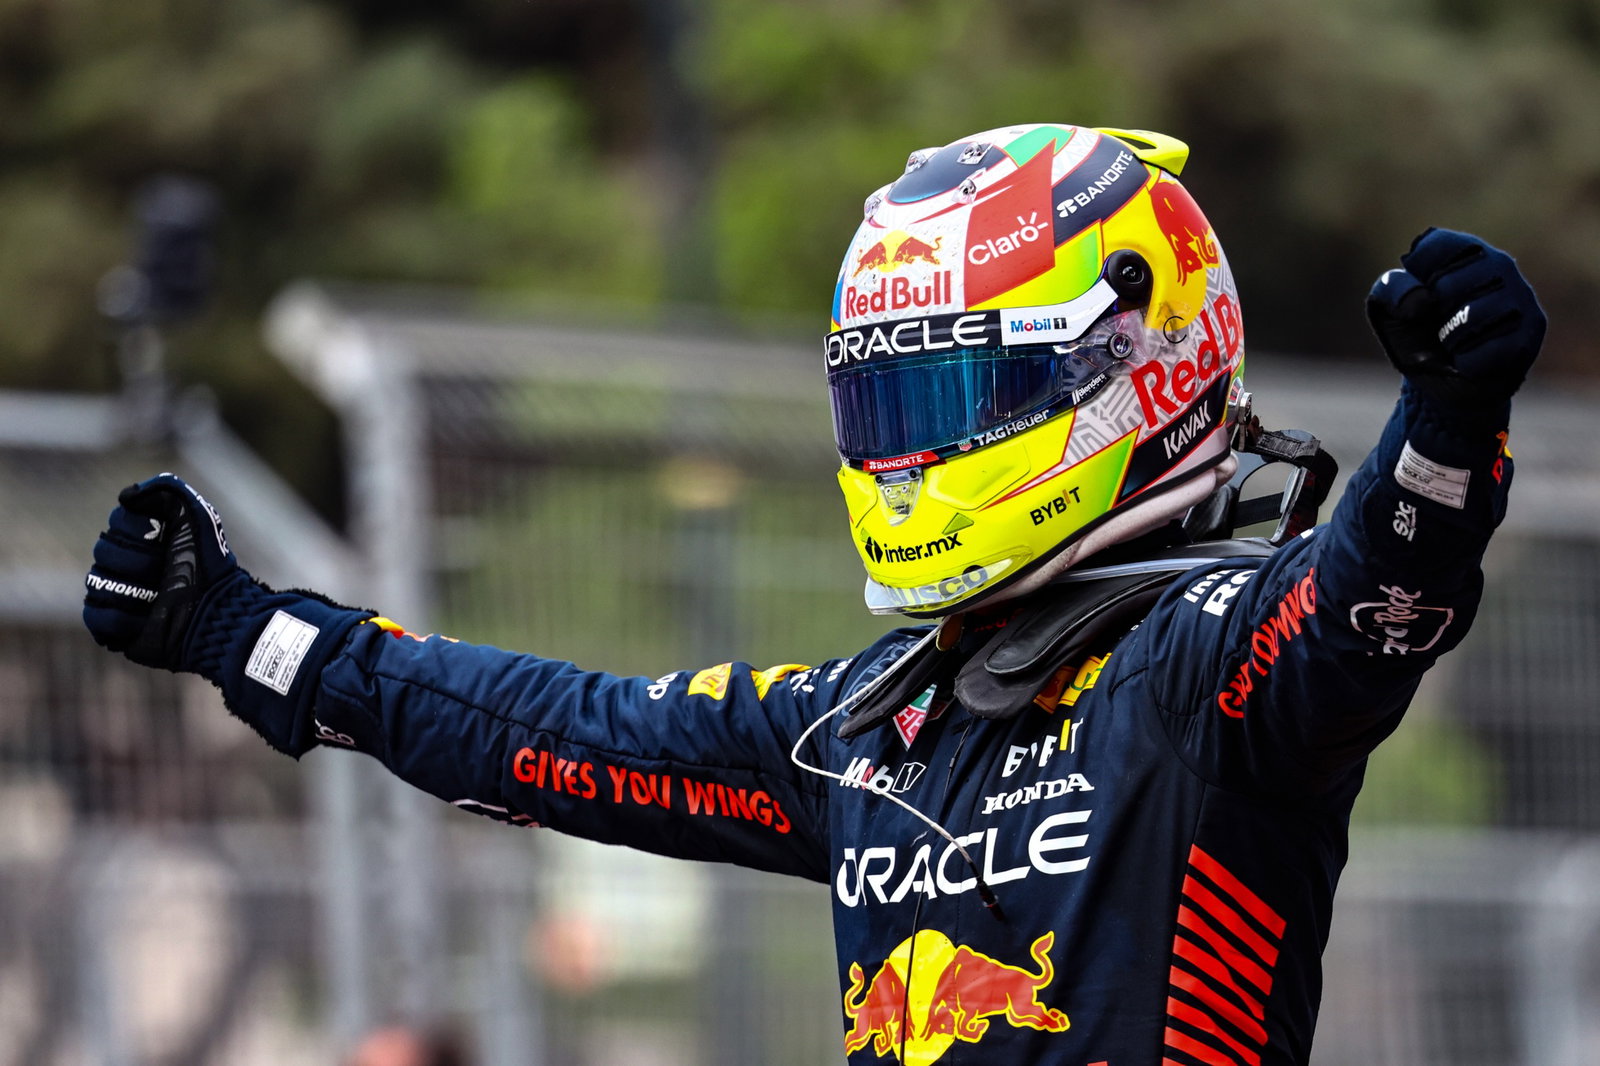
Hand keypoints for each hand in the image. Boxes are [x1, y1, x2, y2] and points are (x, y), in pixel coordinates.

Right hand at [83, 473, 242, 669]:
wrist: (214, 612)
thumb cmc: (208, 565)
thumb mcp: (196, 515)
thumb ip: (167, 489)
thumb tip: (126, 496)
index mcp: (145, 537)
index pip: (117, 522)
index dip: (139, 531)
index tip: (163, 539)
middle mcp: (128, 563)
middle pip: (103, 551)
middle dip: (137, 561)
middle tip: (164, 572)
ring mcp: (119, 594)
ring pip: (97, 581)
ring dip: (130, 590)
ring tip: (158, 598)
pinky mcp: (114, 625)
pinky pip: (94, 615)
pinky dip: (119, 617)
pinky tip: (144, 619)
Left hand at [1365, 228, 1545, 401]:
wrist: (1439, 383)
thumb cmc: (1418, 336)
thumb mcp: (1388, 311)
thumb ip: (1390, 288)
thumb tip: (1421, 299)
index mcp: (1464, 251)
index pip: (1434, 245)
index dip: (1416, 278)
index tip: (1420, 297)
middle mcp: (1499, 265)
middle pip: (1448, 284)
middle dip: (1432, 316)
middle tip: (1439, 326)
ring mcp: (1521, 296)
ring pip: (1472, 316)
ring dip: (1449, 340)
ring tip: (1454, 344)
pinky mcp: (1532, 332)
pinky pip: (1489, 349)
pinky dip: (1467, 363)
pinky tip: (1470, 361)